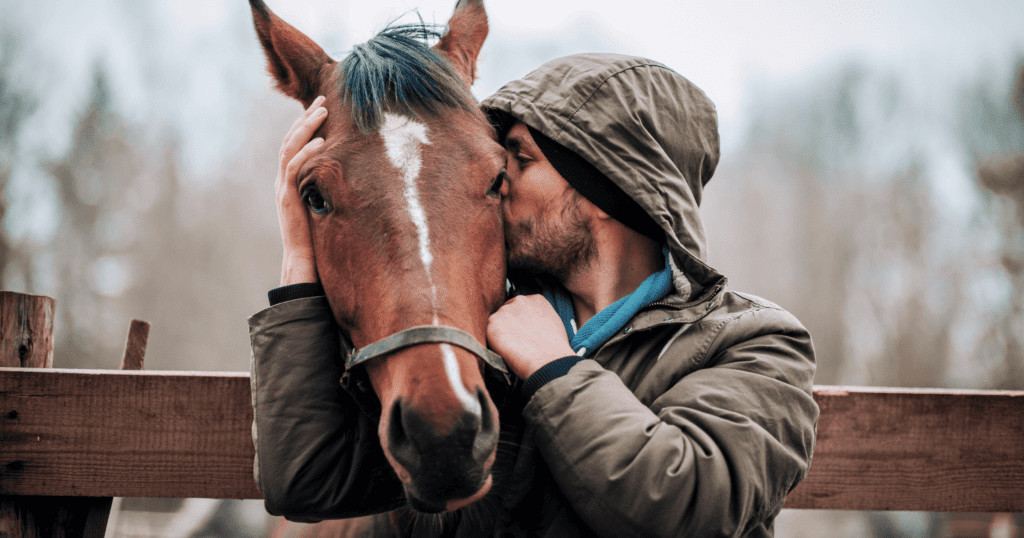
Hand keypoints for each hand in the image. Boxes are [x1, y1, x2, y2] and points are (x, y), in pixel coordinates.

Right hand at [277, 96, 326, 285]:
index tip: (321, 106)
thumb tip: (349, 173)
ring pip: (289, 148)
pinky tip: (320, 142)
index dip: (306, 123)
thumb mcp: (321, 204)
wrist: (301, 259)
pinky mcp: (286, 197)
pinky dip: (306, 152)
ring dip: (306, 127)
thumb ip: (326, 187)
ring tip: (322, 111)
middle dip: (306, 117)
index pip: (294, 144)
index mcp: (288, 180)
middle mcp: (281, 180)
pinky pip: (293, 168)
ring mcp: (281, 187)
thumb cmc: (316, 236)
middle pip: (289, 139)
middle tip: (323, 98)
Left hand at [487, 295, 575, 378]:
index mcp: (536, 299)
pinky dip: (493, 342)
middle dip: (509, 324)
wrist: (548, 359)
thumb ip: (540, 318)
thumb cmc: (555, 348)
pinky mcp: (492, 322)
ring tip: (510, 348)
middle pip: (508, 311)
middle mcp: (519, 300)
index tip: (521, 329)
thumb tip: (533, 326)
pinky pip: (489, 332)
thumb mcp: (554, 323)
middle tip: (514, 339)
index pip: (522, 306)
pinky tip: (504, 350)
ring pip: (497, 322)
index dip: (520, 320)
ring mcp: (505, 310)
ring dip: (501, 333)